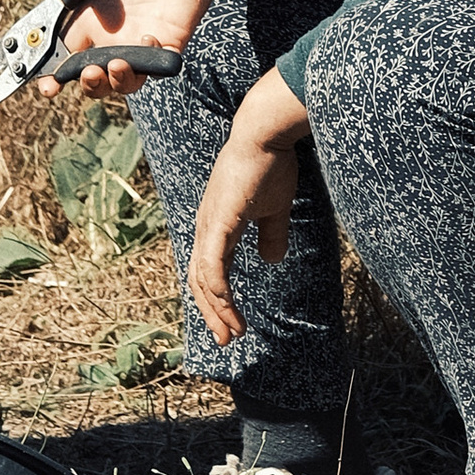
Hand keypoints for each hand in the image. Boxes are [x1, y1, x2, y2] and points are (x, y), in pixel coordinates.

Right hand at [39, 0, 287, 100]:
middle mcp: (110, 38)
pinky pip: (155, 67)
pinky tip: (150, 37)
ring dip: (113, 82)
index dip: (51, 75)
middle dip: (85, 85)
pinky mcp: (167, 45)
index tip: (46, 84)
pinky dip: (149, 64)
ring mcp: (138, 44)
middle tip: (86, 73)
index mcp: (87, 20)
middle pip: (91, 78)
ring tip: (115, 65)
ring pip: (121, 82)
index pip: (63, 56)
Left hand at [188, 73, 310, 341]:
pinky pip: (212, 267)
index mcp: (217, 225)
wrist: (265, 134)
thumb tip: (272, 259)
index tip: (234, 325)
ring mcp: (208, 226)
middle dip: (212, 313)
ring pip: (202, 280)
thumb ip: (272, 233)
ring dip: (216, 310)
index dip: (218, 299)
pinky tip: (228, 308)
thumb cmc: (270, 163)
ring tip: (232, 333)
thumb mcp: (275, 206)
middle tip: (228, 340)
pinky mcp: (217, 223)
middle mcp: (206, 228)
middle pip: (199, 281)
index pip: (208, 271)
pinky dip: (218, 291)